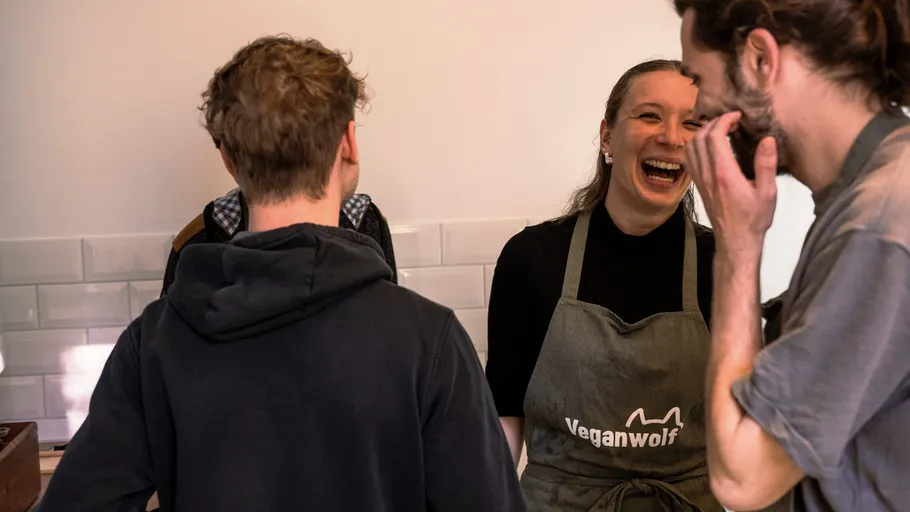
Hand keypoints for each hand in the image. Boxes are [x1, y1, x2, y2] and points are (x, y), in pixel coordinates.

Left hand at [685, 112, 777, 257]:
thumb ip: (766, 165)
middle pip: (699, 137)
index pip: (714, 136)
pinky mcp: (698, 185)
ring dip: (702, 133)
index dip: (723, 120)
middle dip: (713, 123)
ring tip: (720, 130)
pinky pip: (689, 160)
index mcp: (724, 173)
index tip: (736, 116)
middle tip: (730, 121)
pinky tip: (710, 147)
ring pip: (690, 148)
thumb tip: (767, 140)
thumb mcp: (767, 192)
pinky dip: (695, 146)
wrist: (735, 241)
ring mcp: (700, 180)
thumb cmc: (753, 219)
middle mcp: (707, 174)